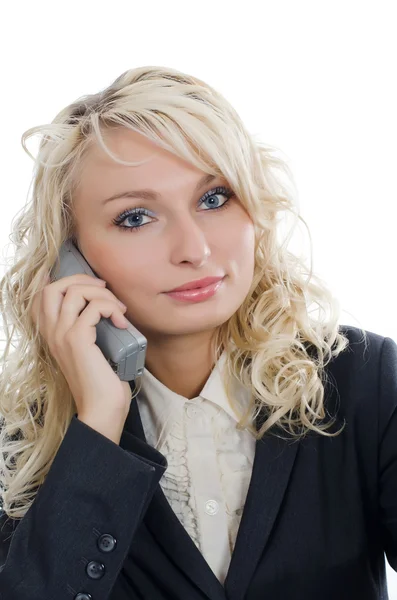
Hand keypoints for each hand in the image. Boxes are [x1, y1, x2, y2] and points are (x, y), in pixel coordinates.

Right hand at [30, 273, 132, 439]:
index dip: (60, 280)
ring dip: (102, 294)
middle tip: (105, 291)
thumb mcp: (89, 350)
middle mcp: (51, 332)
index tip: (88, 281)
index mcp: (51, 334)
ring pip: (75, 292)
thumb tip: (104, 309)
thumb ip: (88, 330)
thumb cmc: (101, 382)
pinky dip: (111, 308)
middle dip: (83, 279)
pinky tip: (121, 322)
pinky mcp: (77, 339)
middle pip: (55, 287)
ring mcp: (62, 335)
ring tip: (118, 310)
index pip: (42, 296)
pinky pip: (93, 308)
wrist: (101, 409)